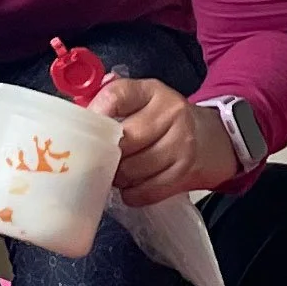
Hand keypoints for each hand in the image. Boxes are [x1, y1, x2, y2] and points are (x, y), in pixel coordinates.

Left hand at [88, 78, 239, 205]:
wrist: (209, 138)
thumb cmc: (160, 121)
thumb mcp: (140, 102)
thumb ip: (109, 102)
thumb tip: (76, 111)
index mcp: (152, 91)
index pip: (117, 95)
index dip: (95, 114)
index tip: (84, 130)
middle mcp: (171, 113)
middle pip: (124, 140)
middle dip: (107, 155)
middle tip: (100, 160)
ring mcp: (181, 143)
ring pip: (134, 168)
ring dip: (118, 177)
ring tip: (117, 173)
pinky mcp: (185, 171)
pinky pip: (147, 190)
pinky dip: (133, 194)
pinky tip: (131, 187)